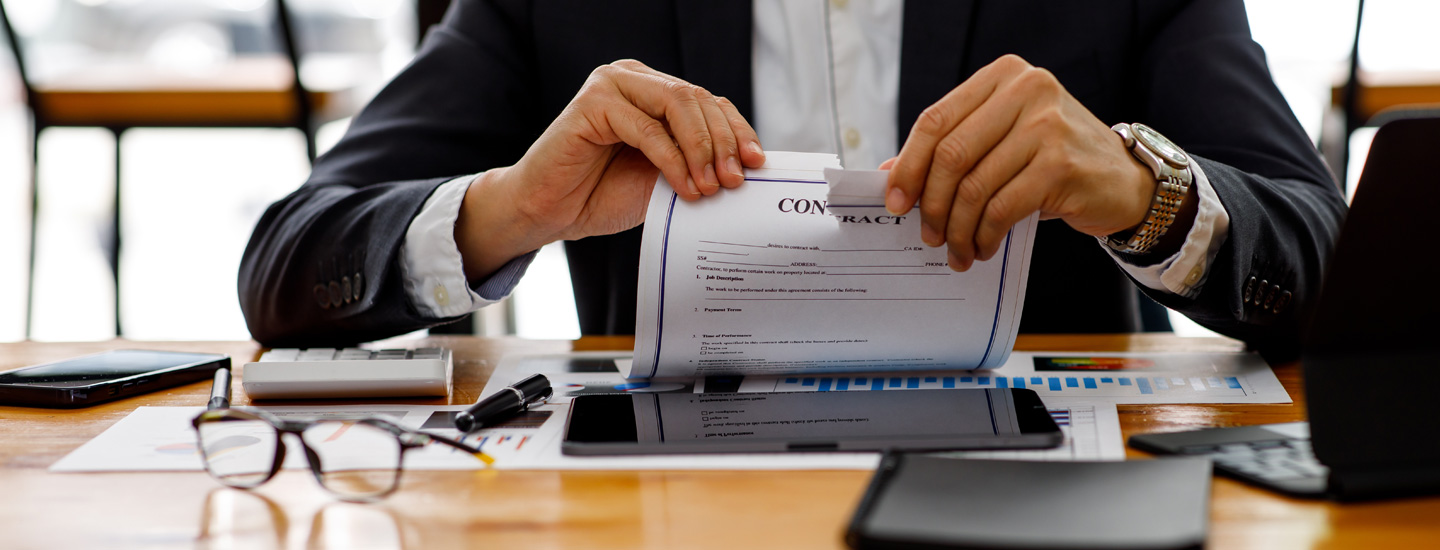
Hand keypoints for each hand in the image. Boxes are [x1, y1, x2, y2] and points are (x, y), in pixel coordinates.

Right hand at [456, 60, 765, 279]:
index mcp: (654, 91)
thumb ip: (696, 164)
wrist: (549, 212)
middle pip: (698, 99)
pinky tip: (685, 187)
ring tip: (712, 187)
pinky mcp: (592, 103)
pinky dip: (673, 160)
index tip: (756, 164)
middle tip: (734, 182)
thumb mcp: (664, 178)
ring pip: (678, 105)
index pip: (709, 102)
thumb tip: (746, 168)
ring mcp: (611, 85)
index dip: (737, 131)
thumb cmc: (601, 194)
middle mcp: (635, 79)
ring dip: (702, 149)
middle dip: (723, 143)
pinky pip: (648, 129)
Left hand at [882, 54, 1155, 270]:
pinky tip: (983, 247)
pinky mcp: (1061, 165)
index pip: (935, 120)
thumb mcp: (1001, 141)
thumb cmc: (1053, 160)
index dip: (908, 164)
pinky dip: (985, 235)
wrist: (1123, 180)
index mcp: (1003, 76)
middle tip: (926, 235)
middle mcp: (1026, 91)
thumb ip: (952, 149)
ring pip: (975, 187)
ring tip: (956, 250)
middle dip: (931, 203)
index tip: (895, 200)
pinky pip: (1002, 208)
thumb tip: (891, 175)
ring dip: (958, 228)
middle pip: (951, 155)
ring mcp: (1047, 126)